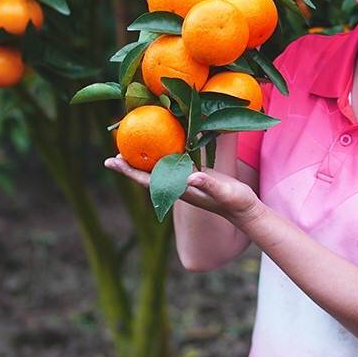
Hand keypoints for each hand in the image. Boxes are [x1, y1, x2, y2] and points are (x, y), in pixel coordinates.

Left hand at [103, 153, 262, 227]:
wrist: (245, 209)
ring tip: (131, 150)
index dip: (130, 171)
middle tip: (112, 155)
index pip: (148, 180)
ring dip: (145, 161)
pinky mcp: (195, 176)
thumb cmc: (235, 202)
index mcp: (179, 190)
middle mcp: (178, 186)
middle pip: (148, 175)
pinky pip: (174, 166)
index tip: (112, 162)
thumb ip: (208, 185)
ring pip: (159, 170)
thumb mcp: (223, 192)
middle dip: (130, 166)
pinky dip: (164, 156)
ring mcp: (186, 182)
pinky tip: (162, 147)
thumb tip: (191, 177)